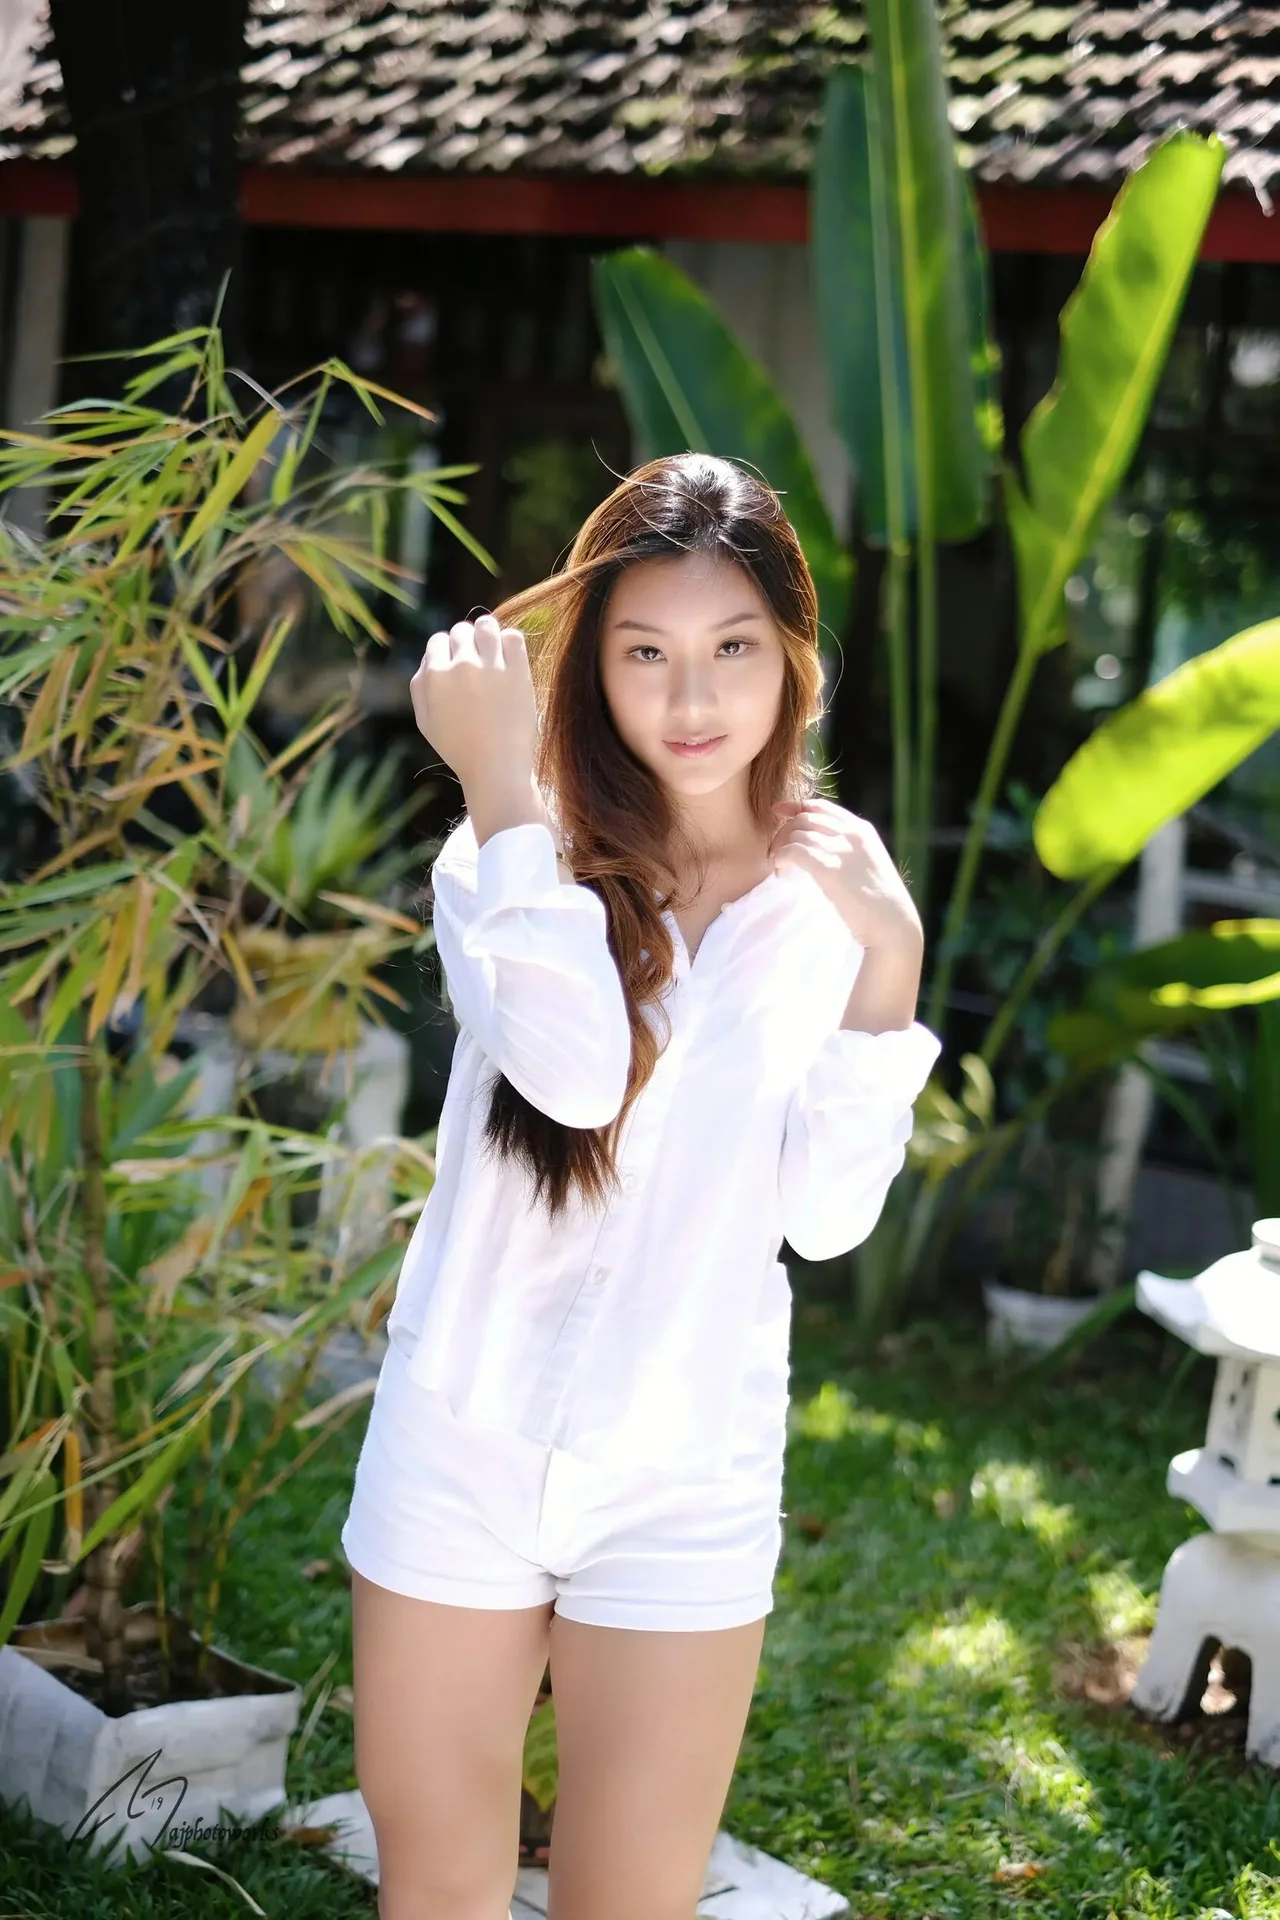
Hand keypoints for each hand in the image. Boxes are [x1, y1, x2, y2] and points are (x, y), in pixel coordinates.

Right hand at [409, 613, 538, 788]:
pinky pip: (513, 637)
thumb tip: (429, 658)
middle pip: (461, 630)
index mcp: (434, 676)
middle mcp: (460, 666)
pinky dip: (510, 643)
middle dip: (467, 643)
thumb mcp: (425, 722)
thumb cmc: (460, 749)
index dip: (447, 652)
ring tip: (494, 652)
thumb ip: (420, 686)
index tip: (457, 666)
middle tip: (477, 663)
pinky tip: (510, 660)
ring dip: (488, 634)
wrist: (496, 770)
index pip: (438, 640)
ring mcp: (491, 668)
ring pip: (487, 625)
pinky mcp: (518, 673)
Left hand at [768, 796, 922, 952]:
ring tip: (780, 868)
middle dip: (784, 832)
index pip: (822, 807)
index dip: (795, 807)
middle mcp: (852, 833)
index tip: (778, 812)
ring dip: (780, 848)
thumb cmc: (881, 905)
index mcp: (863, 831)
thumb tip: (823, 851)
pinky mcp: (829, 868)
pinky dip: (781, 859)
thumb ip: (851, 852)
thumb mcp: (870, 866)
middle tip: (777, 853)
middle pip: (804, 818)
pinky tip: (781, 872)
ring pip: (796, 833)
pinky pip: (794, 851)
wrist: (893, 925)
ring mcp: (842, 849)